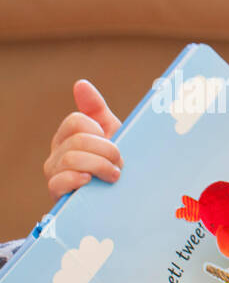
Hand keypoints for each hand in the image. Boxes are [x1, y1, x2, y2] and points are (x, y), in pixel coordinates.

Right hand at [44, 80, 122, 201]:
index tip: (115, 144)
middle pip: (78, 140)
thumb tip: (81, 83)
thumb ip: (97, 110)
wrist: (118, 198)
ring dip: (100, 166)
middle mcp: (57, 153)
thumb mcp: (111, 134)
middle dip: (107, 151)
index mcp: (68, 136)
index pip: (76, 121)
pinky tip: (90, 181)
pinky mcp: (57, 193)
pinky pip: (59, 181)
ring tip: (114, 176)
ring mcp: (54, 173)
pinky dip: (77, 179)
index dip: (100, 132)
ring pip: (72, 159)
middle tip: (120, 164)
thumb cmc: (113, 164)